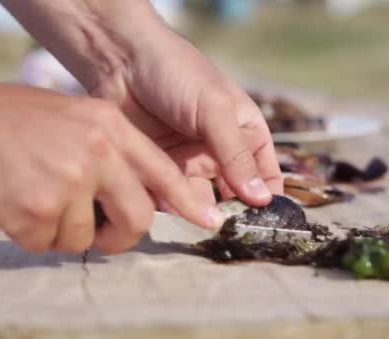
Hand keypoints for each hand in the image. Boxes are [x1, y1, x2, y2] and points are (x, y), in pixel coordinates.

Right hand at [0, 70, 222, 253]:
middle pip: (139, 217)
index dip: (189, 200)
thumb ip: (108, 153)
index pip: (163, 172)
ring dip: (61, 230)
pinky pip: (50, 243)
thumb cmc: (6, 120)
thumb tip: (134, 197)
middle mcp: (97, 151)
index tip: (210, 219)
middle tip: (101, 235)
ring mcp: (70, 180)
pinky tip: (13, 202)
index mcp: (109, 126)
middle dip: (121, 236)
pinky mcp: (39, 209)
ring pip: (86, 237)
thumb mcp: (71, 120)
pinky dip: (32, 233)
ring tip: (33, 198)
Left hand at [91, 26, 283, 207]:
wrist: (121, 59)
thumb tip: (262, 200)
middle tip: (226, 229)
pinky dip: (168, 205)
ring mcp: (187, 162)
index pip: (265, 175)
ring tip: (196, 218)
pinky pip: (167, 197)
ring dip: (198, 211)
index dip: (268, 199)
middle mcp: (218, 152)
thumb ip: (236, 155)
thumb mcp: (215, 109)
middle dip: (231, 213)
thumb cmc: (178, 73)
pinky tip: (166, 204)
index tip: (264, 223)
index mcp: (244, 133)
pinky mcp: (157, 169)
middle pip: (233, 195)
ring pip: (199, 201)